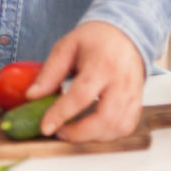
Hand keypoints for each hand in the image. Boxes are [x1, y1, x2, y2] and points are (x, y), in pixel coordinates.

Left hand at [22, 20, 144, 141]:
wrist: (125, 33)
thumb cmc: (94, 39)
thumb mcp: (66, 47)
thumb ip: (49, 72)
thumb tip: (32, 95)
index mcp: (101, 65)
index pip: (81, 95)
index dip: (61, 114)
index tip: (45, 127)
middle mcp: (121, 82)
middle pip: (105, 118)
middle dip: (79, 133)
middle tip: (59, 132)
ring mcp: (133, 94)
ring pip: (118, 128)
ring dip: (93, 136)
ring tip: (72, 130)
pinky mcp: (138, 103)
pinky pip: (126, 127)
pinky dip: (108, 135)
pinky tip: (91, 128)